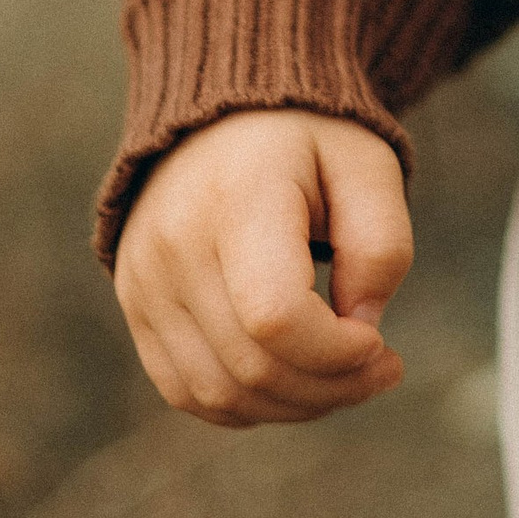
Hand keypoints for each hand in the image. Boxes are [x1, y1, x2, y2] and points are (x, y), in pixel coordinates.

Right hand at [115, 109, 411, 426]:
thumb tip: (361, 330)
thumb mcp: (368, 166)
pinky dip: (247, 404)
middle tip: (383, 369)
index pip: (276, 317)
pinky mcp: (135, 306)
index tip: (380, 338)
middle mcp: (174, 244)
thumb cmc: (309, 140)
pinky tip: (293, 378)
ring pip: (218, 393)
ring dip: (293, 406)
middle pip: (251, 366)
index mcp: (237, 197)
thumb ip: (382, 246)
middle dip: (331, 387)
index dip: (337, 351)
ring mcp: (144, 280)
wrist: (224, 111)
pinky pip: (188, 390)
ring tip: (342, 377)